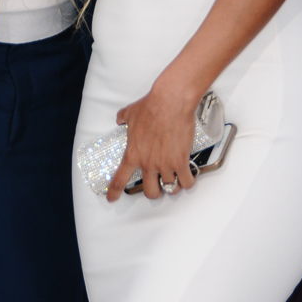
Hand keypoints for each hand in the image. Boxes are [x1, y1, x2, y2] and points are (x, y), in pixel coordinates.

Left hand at [108, 76, 199, 202]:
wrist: (170, 103)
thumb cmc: (151, 107)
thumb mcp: (130, 113)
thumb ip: (123, 118)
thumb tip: (120, 119)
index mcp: (133, 154)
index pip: (120, 179)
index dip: (114, 192)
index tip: (112, 199)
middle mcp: (148, 163)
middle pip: (151, 192)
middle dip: (155, 192)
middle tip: (158, 186)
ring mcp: (165, 164)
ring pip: (170, 188)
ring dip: (174, 185)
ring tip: (176, 179)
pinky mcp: (181, 161)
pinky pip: (187, 182)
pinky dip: (188, 182)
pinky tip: (188, 177)